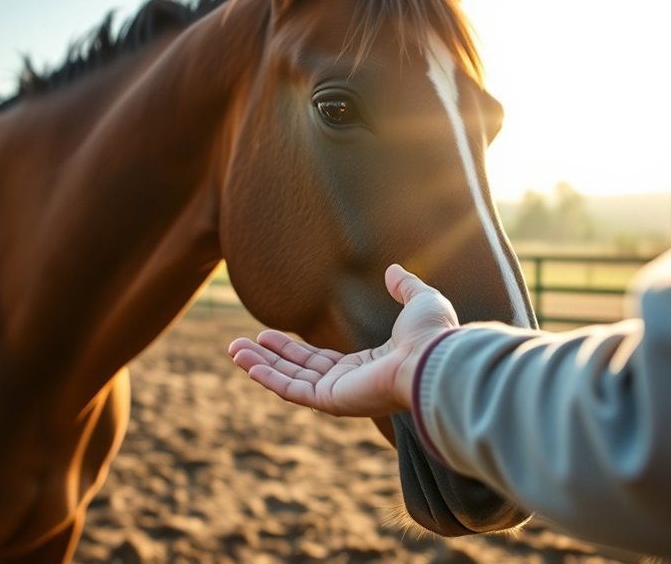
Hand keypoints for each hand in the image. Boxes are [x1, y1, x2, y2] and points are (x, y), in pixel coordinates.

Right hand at [228, 264, 458, 415]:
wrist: (436, 359)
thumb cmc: (433, 335)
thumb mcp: (418, 301)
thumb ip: (405, 287)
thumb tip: (394, 270)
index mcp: (368, 366)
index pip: (321, 361)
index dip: (291, 349)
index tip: (265, 335)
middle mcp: (352, 384)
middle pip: (299, 371)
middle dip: (268, 358)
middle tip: (238, 346)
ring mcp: (341, 395)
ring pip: (291, 381)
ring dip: (260, 367)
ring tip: (234, 351)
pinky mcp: (334, 400)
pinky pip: (294, 391)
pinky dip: (268, 378)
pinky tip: (247, 365)